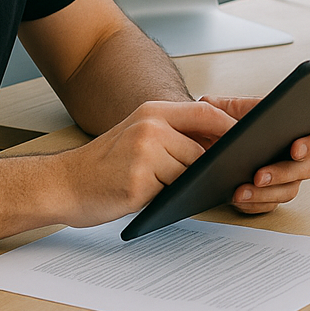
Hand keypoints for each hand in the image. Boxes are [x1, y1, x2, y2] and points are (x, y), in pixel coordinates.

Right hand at [56, 100, 237, 227]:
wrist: (61, 184)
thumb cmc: (104, 164)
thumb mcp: (138, 134)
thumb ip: (174, 135)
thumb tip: (218, 149)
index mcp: (152, 111)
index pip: (205, 112)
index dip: (229, 127)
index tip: (248, 141)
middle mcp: (150, 127)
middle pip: (201, 149)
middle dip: (207, 167)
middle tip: (212, 176)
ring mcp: (144, 154)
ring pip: (189, 172)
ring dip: (184, 185)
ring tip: (160, 187)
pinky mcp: (138, 182)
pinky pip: (171, 192)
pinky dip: (169, 198)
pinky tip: (149, 197)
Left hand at [201, 96, 309, 214]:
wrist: (205, 144)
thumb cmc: (221, 123)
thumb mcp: (224, 107)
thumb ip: (231, 108)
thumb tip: (235, 120)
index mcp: (292, 130)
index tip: (295, 149)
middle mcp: (293, 156)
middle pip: (305, 169)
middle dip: (283, 174)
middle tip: (260, 175)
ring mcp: (283, 179)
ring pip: (288, 191)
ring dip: (266, 193)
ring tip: (242, 191)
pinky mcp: (269, 197)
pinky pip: (269, 206)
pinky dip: (254, 204)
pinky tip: (239, 199)